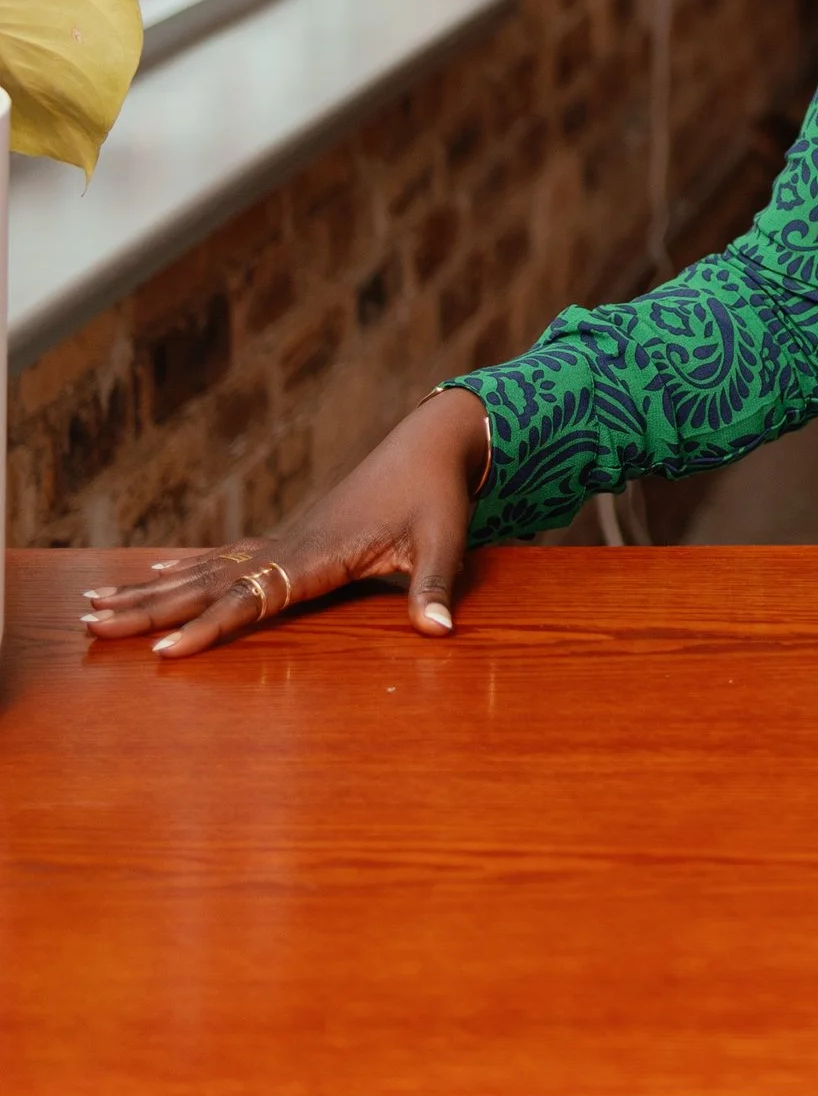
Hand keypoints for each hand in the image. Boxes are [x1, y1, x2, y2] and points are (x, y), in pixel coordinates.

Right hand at [78, 386, 490, 659]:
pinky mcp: (288, 538)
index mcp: (321, 552)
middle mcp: (290, 546)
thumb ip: (436, 586)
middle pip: (209, 583)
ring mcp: (284, 540)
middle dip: (150, 608)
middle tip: (91, 623)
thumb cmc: (438, 495)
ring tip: (94, 608)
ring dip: (150, 592)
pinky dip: (183, 572)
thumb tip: (439, 631)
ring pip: (205, 571)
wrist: (432, 444)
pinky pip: (224, 559)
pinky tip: (149, 580)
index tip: (165, 651)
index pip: (255, 597)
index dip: (211, 626)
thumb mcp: (446, 539)